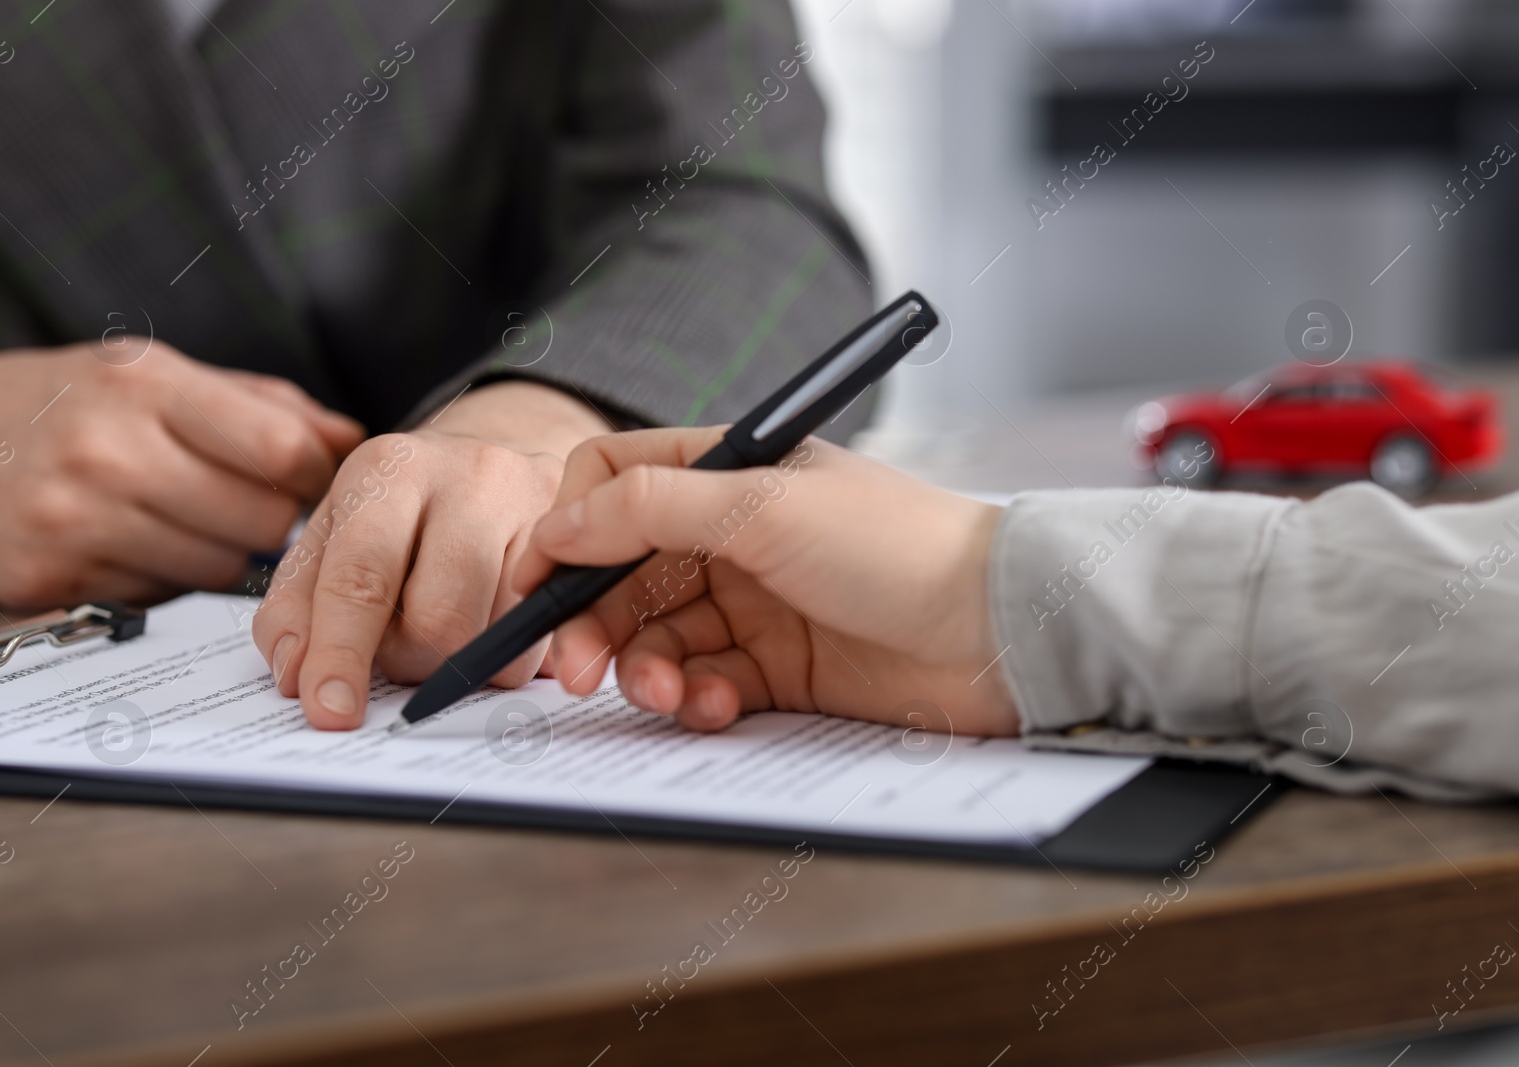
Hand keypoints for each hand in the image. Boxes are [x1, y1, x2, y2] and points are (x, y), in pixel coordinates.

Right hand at [0, 343, 361, 607]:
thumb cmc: (48, 402)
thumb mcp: (147, 372)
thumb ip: (259, 405)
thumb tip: (351, 439)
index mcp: (142, 387)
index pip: (280, 449)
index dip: (317, 474)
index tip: (314, 480)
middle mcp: (107, 453)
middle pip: (262, 521)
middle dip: (273, 520)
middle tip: (246, 505)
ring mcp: (73, 522)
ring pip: (219, 569)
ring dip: (221, 553)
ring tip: (181, 519)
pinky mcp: (48, 581)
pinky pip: (158, 600)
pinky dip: (163, 580)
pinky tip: (131, 544)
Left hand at [252, 380, 613, 729]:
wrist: (490, 465)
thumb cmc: (399, 515)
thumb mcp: (332, 540)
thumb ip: (297, 607)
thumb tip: (296, 675)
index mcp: (388, 469)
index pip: (361, 576)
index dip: (342, 652)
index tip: (330, 711)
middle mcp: (471, 473)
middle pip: (440, 620)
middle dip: (413, 660)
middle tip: (404, 644)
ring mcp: (539, 502)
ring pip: (500, 639)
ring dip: (464, 662)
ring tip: (452, 623)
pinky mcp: (584, 540)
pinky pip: (550, 639)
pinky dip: (512, 654)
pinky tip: (495, 618)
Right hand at [514, 428, 1019, 735]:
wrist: (1000, 632)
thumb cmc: (898, 547)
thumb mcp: (764, 509)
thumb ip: (651, 509)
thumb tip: (556, 520)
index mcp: (728, 475)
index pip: (616, 484)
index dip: (566, 530)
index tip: (535, 585)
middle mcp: (734, 536)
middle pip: (623, 574)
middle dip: (593, 622)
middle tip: (575, 671)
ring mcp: (756, 604)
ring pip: (658, 637)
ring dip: (645, 669)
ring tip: (667, 694)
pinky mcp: (779, 669)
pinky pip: (705, 684)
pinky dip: (697, 699)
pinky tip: (716, 705)